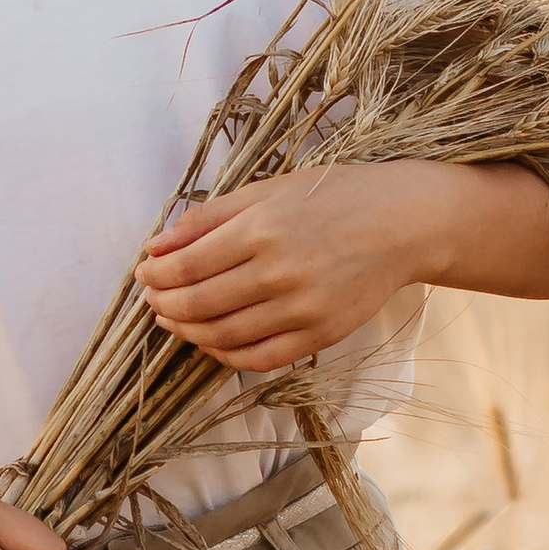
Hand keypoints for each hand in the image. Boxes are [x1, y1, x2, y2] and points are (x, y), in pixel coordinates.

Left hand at [138, 164, 463, 371]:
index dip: (156, 276)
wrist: (403, 223)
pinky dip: (226, 356)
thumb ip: (208, 218)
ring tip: (175, 319)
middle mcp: (279, 273)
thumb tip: (155, 246)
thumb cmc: (333, 198)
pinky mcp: (320, 335)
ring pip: (223, 336)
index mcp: (261, 230)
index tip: (145, 273)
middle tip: (154, 299)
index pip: (187, 267)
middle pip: (198, 304)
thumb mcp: (267, 191)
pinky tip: (212, 341)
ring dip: (188, 332)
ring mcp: (302, 309)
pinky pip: (259, 358)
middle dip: (164, 305)